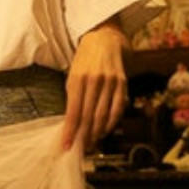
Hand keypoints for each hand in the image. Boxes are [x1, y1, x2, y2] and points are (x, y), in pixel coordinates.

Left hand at [61, 20, 127, 152]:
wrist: (105, 39)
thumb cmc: (85, 59)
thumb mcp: (72, 74)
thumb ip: (72, 97)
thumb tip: (71, 123)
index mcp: (78, 79)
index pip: (73, 112)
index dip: (70, 131)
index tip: (66, 145)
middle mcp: (95, 81)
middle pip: (89, 116)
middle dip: (83, 136)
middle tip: (79, 149)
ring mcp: (110, 82)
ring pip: (104, 115)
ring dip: (97, 133)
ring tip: (91, 143)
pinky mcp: (123, 83)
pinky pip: (118, 108)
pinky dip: (111, 122)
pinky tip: (105, 130)